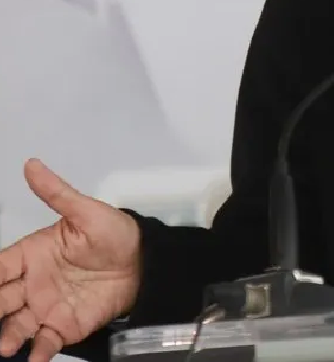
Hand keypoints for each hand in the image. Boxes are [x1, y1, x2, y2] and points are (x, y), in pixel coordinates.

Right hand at [0, 160, 141, 361]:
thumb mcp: (86, 211)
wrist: (145, 261)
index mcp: (30, 254)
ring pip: (16, 325)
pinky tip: (34, 357)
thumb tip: (31, 165)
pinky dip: (38, 351)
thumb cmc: (113, 233)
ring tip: (5, 345)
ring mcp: (45, 307)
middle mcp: (31, 284)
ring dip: (8, 336)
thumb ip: (57, 193)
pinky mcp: (65, 326)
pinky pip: (46, 341)